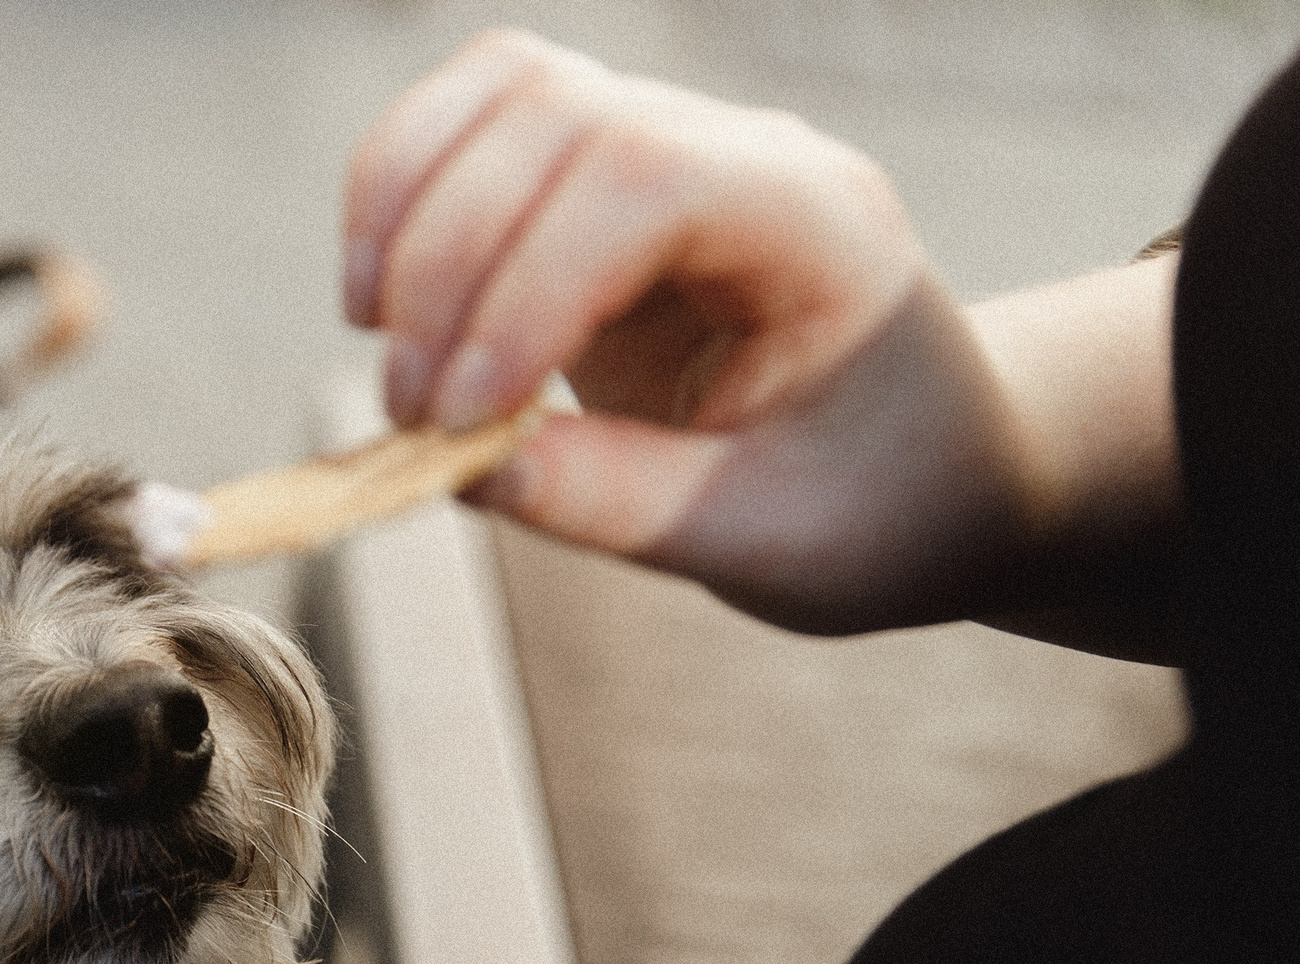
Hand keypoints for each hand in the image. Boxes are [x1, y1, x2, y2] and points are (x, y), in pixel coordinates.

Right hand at [342, 31, 1177, 642]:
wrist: (921, 466)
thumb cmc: (871, 503)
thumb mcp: (763, 538)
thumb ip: (615, 501)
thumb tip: (459, 468)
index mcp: (819, 225)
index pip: (646, 181)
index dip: (526, 286)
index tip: (463, 419)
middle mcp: (742, 152)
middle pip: (558, 117)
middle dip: (450, 264)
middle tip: (411, 417)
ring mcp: (666, 147)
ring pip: (506, 88)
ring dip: (407, 206)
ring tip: (379, 346)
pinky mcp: (593, 179)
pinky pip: (476, 122)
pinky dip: (401, 191)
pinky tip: (379, 299)